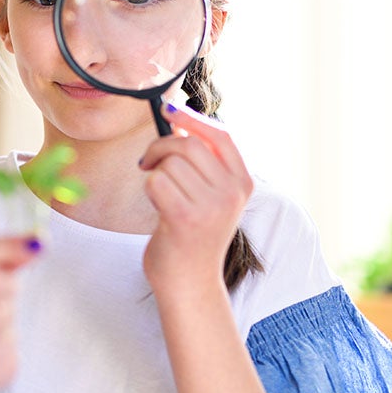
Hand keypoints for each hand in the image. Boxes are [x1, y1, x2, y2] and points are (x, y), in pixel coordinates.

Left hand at [138, 103, 253, 291]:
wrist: (189, 282)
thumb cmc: (192, 235)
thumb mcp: (209, 197)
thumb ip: (202, 163)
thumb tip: (179, 121)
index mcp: (242, 184)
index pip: (221, 136)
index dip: (193, 119)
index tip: (169, 110)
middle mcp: (232, 193)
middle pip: (189, 145)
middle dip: (160, 148)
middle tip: (148, 163)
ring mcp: (212, 207)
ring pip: (170, 164)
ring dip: (155, 174)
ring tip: (160, 194)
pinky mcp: (186, 218)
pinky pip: (156, 182)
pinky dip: (149, 190)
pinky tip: (158, 208)